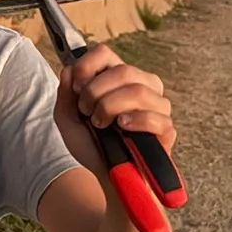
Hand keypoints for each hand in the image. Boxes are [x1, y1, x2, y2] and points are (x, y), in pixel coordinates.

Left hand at [53, 44, 176, 173]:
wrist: (105, 178)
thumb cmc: (90, 146)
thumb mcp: (68, 120)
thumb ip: (65, 94)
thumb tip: (68, 69)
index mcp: (116, 79)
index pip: (105, 53)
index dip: (87, 66)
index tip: (77, 88)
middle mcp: (141, 86)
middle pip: (123, 70)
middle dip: (96, 91)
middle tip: (86, 112)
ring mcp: (157, 107)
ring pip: (138, 90)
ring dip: (110, 107)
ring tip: (101, 124)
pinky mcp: (166, 130)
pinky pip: (156, 117)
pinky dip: (135, 121)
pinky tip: (122, 128)